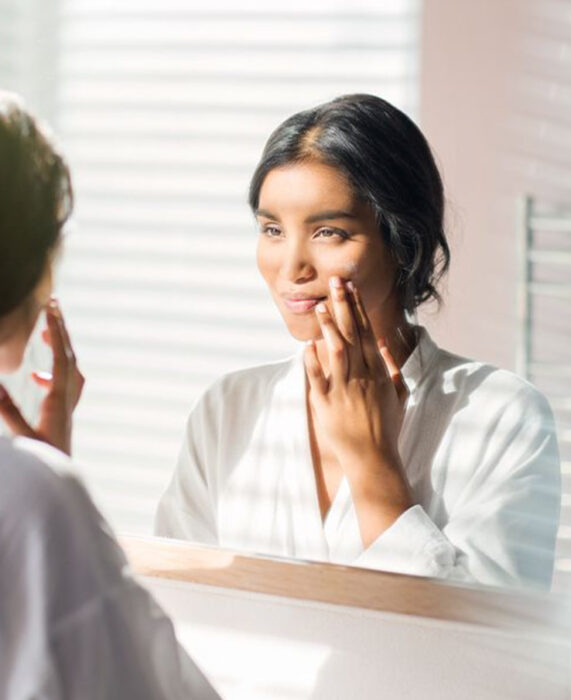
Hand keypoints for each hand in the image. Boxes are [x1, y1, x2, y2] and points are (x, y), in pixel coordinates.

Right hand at [0, 298, 83, 454]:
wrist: (59, 486)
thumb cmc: (42, 463)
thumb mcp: (23, 437)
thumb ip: (8, 411)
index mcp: (59, 401)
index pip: (61, 358)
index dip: (56, 331)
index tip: (50, 308)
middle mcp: (68, 400)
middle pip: (69, 357)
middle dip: (61, 330)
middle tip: (52, 305)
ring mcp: (68, 408)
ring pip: (69, 369)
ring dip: (58, 348)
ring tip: (43, 334)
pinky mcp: (63, 416)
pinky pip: (64, 386)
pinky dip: (53, 373)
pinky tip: (34, 378)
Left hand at [304, 276, 406, 467]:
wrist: (374, 458)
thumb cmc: (387, 428)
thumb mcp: (399, 395)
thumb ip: (393, 368)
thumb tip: (383, 343)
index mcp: (379, 372)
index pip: (366, 332)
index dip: (358, 308)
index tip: (351, 288)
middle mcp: (362, 376)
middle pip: (352, 334)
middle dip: (343, 306)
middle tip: (335, 283)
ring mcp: (343, 389)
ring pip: (336, 351)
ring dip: (328, 327)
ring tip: (321, 306)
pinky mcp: (326, 404)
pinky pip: (318, 378)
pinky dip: (312, 361)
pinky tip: (307, 344)